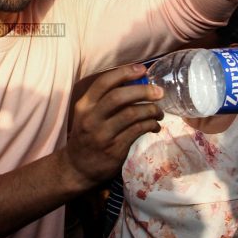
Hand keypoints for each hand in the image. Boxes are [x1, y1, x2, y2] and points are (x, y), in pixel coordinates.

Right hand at [63, 64, 162, 186]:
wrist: (77, 168)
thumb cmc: (87, 136)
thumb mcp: (88, 115)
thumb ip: (105, 100)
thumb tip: (137, 82)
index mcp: (84, 105)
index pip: (104, 82)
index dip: (125, 73)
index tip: (143, 70)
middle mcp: (91, 118)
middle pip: (119, 97)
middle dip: (143, 91)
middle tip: (159, 92)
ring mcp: (102, 135)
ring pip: (132, 114)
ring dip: (151, 110)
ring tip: (159, 112)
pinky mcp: (114, 149)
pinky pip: (138, 131)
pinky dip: (151, 125)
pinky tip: (155, 126)